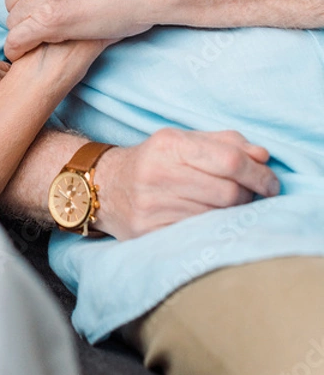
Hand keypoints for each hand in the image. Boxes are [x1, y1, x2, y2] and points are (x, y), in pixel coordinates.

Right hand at [93, 128, 279, 240]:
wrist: (103, 187)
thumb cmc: (152, 162)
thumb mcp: (182, 141)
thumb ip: (225, 143)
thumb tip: (263, 157)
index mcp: (169, 145)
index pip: (230, 161)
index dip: (259, 174)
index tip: (271, 184)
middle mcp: (157, 174)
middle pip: (228, 193)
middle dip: (248, 196)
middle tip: (249, 196)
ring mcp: (150, 205)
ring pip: (215, 217)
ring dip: (230, 214)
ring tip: (223, 207)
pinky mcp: (147, 231)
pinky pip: (196, 234)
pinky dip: (209, 228)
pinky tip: (205, 220)